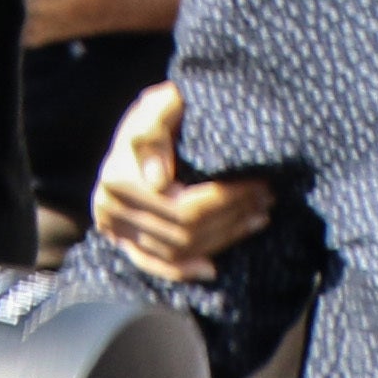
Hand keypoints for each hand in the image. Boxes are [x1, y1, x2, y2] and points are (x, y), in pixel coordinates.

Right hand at [93, 82, 275, 285]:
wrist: (139, 129)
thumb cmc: (156, 114)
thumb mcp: (158, 107)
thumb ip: (153, 131)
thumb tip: (159, 182)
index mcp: (118, 178)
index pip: (183, 206)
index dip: (228, 201)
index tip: (260, 184)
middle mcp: (111, 209)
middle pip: (183, 231)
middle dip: (232, 218)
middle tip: (266, 199)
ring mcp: (115, 228)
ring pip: (176, 250)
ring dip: (223, 239)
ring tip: (257, 217)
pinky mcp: (122, 240)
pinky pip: (152, 264)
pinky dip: (182, 271)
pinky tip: (213, 268)